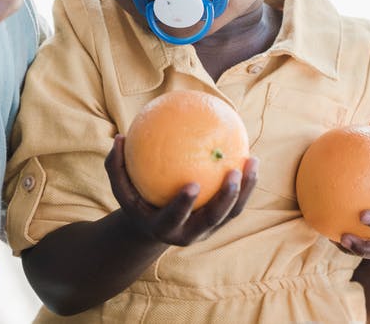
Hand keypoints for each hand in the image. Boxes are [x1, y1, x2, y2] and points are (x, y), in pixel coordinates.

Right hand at [105, 134, 257, 246]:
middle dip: (226, 199)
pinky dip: (246, 183)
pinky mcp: (220, 222)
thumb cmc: (136, 202)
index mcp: (164, 227)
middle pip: (213, 219)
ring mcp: (208, 229)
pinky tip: (251, 158)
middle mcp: (190, 233)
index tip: (193, 184)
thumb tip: (119, 137)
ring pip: (232, 213)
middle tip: (233, 172)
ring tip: (252, 160)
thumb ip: (116, 166)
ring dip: (245, 189)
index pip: (175, 218)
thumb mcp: (121, 189)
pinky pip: (236, 202)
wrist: (153, 230)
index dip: (184, 204)